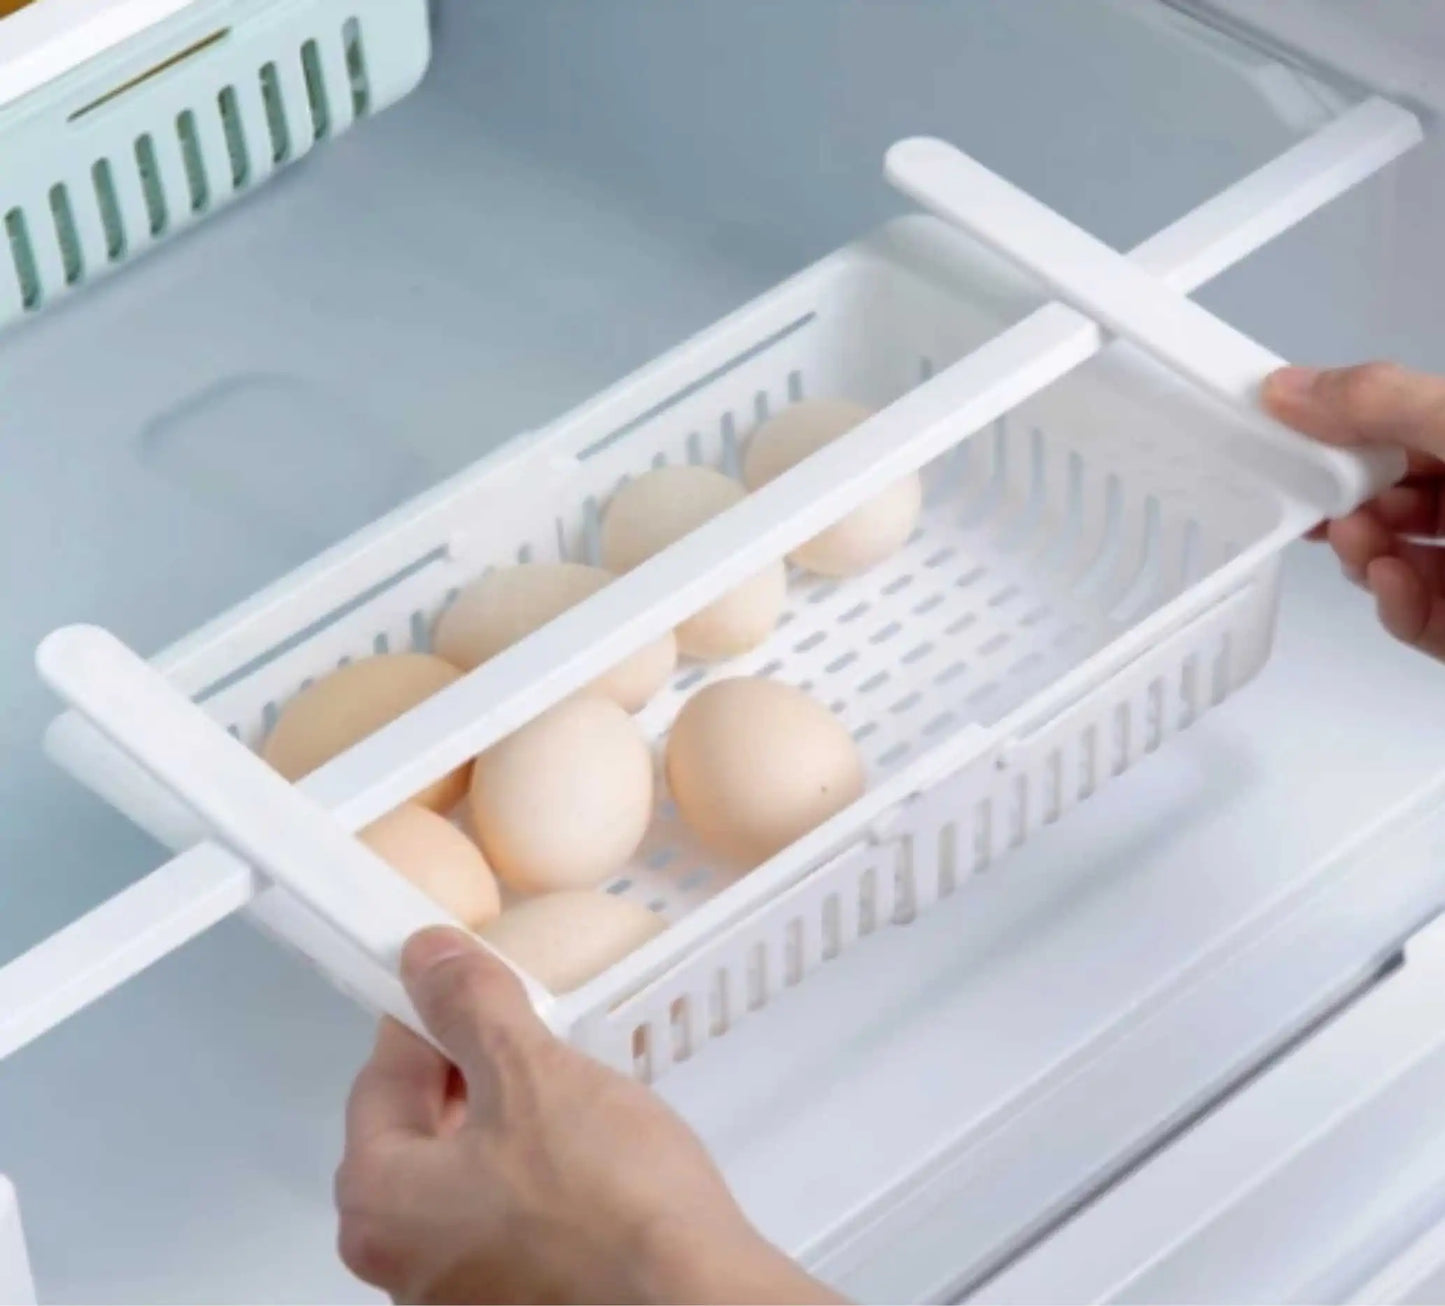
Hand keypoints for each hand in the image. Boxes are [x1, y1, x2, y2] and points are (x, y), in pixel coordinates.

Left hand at [336, 927, 840, 1304]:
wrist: (691, 1296)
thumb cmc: (606, 1192)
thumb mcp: (533, 1072)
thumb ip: (468, 1007)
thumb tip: (424, 956)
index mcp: (378, 1203)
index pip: (381, 1077)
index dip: (433, 1019)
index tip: (480, 990)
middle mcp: (396, 1263)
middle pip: (415, 1133)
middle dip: (467, 1077)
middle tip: (533, 1046)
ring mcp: (454, 1296)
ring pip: (460, 1179)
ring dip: (501, 1131)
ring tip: (569, 1104)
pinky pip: (500, 1224)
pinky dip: (529, 1185)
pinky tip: (585, 1166)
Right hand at [1264, 362, 1444, 660]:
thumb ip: (1381, 402)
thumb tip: (1285, 388)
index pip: (1401, 426)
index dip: (1345, 428)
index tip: (1287, 433)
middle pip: (1388, 496)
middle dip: (1344, 499)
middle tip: (1317, 498)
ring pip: (1391, 561)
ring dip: (1360, 553)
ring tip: (1356, 542)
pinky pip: (1414, 620)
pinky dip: (1393, 604)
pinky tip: (1393, 583)